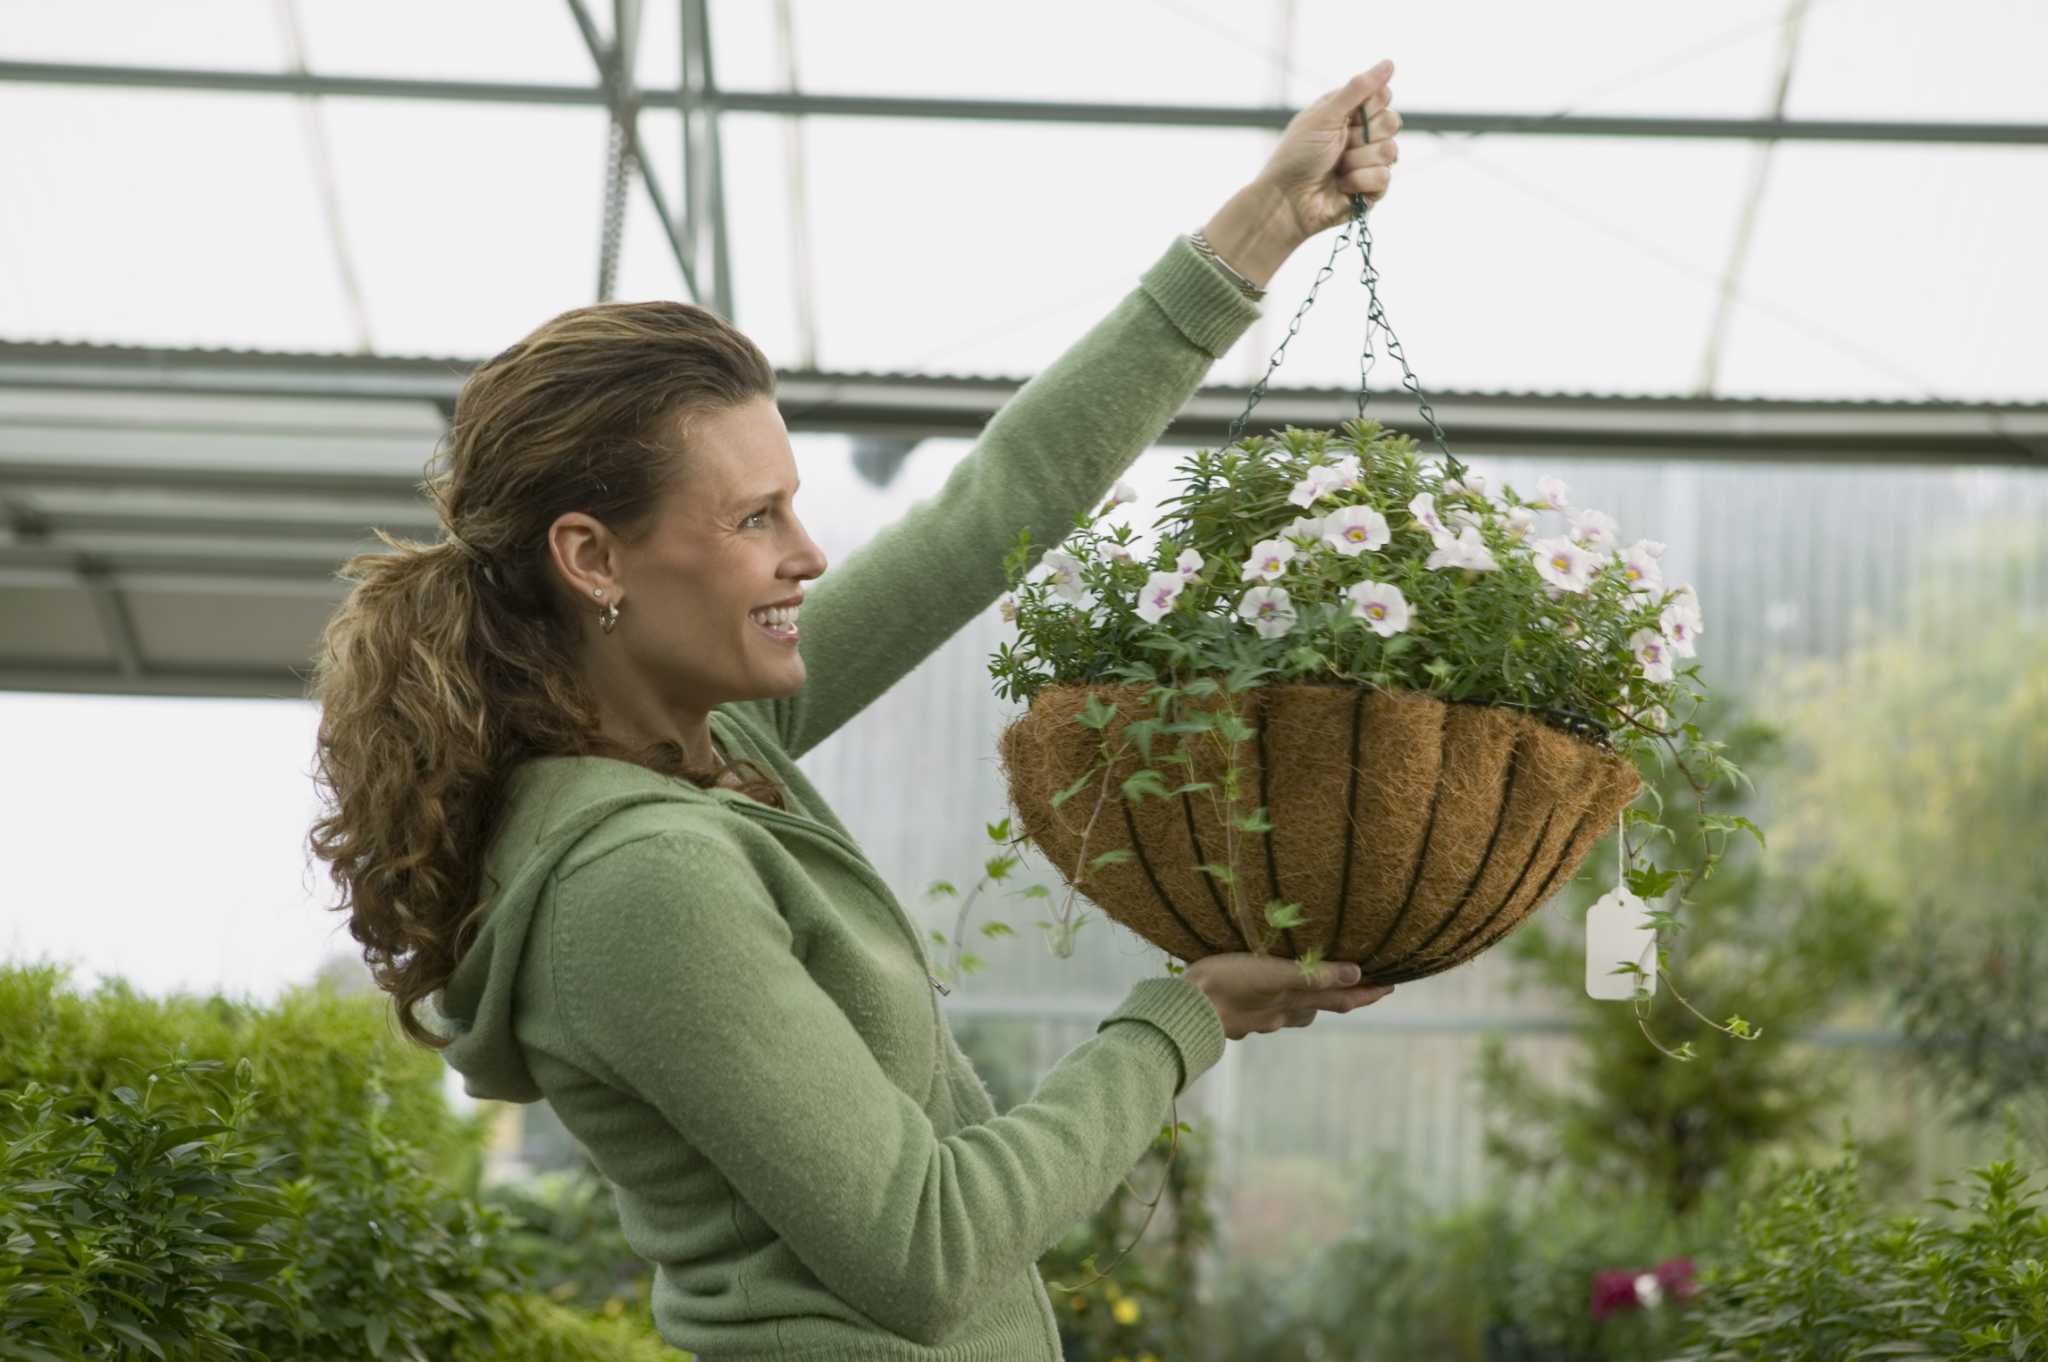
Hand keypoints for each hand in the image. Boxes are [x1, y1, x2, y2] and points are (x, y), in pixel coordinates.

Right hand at [1183, 953, 1394, 1040]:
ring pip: (1292, 1012)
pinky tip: (1260, 995)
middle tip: (1356, 986)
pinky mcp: (1235, 1017)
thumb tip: (1356, 974)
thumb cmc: (1227, 986)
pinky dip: (1273, 1002)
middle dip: (1338, 997)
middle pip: (1319, 1008)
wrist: (1184, 1013)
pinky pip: (1264, 1010)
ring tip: (1310, 988)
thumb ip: (1312, 974)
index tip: (1392, 986)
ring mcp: (1257, 1019)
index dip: (1367, 993)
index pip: (1341, 999)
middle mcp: (1280, 1015)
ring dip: (1306, 1002)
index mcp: (1293, 1003)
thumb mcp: (1273, 974)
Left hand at [1258, 61, 1401, 241]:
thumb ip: (1358, 89)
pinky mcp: (1371, 189)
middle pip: (1392, 122)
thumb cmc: (1297, 155)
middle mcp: (1361, 134)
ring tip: (1337, 168)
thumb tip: (1389, 62)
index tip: (1348, 116)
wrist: (1286, 200)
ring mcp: (1368, 162)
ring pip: (1391, 151)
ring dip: (1357, 160)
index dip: (1371, 105)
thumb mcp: (1325, 115)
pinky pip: (1385, 178)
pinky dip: (1359, 181)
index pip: (1383, 95)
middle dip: (1363, 135)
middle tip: (1339, 145)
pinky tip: (1341, 185)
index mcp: (1348, 112)